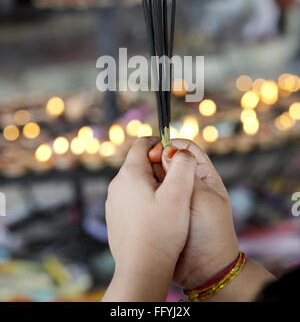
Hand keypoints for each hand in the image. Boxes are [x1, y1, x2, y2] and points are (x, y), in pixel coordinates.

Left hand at [103, 136, 196, 300]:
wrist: (141, 269)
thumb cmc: (161, 232)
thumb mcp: (179, 194)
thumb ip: (182, 165)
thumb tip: (181, 150)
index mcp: (129, 173)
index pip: (142, 143)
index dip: (160, 144)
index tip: (175, 158)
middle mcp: (116, 185)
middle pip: (139, 162)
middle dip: (159, 168)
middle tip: (177, 185)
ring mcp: (113, 202)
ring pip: (136, 181)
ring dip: (153, 185)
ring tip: (169, 204)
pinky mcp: (115, 217)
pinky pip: (131, 199)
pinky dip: (145, 201)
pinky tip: (157, 218)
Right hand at [149, 139, 238, 289]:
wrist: (204, 270)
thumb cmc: (211, 233)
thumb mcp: (202, 199)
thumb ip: (186, 175)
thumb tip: (167, 152)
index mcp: (203, 176)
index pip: (187, 150)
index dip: (171, 145)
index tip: (156, 149)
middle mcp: (188, 183)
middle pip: (168, 160)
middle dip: (155, 158)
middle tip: (142, 163)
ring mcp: (174, 197)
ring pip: (157, 177)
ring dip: (148, 175)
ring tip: (137, 178)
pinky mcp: (162, 211)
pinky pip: (151, 194)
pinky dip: (144, 190)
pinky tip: (136, 191)